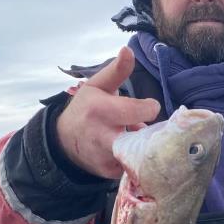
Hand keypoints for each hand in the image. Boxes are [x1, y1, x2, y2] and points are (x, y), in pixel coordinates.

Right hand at [56, 46, 160, 178]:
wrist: (64, 142)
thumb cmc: (86, 109)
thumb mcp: (97, 86)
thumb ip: (116, 71)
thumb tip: (129, 50)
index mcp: (100, 110)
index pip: (138, 111)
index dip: (149, 108)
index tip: (150, 107)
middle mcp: (102, 136)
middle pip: (141, 140)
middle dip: (154, 134)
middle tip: (159, 129)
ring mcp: (106, 158)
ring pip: (140, 154)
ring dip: (146, 145)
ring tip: (141, 137)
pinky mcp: (110, 173)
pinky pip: (134, 166)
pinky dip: (138, 157)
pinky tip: (133, 150)